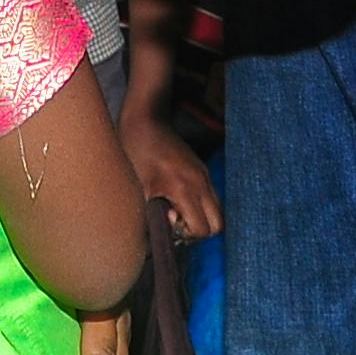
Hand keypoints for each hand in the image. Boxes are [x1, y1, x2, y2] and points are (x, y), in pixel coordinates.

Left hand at [119, 110, 219, 243]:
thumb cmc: (137, 151)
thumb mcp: (142, 187)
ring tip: (177, 209)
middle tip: (177, 221)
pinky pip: (211, 197)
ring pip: (217, 211)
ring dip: (201, 217)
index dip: (187, 234)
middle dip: (200, 229)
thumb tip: (171, 230)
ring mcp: (204, 175)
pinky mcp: (202, 170)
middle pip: (218, 225)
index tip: (170, 223)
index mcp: (184, 189)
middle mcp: (201, 183)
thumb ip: (158, 213)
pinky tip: (180, 198)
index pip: (202, 229)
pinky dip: (200, 205)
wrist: (146, 121)